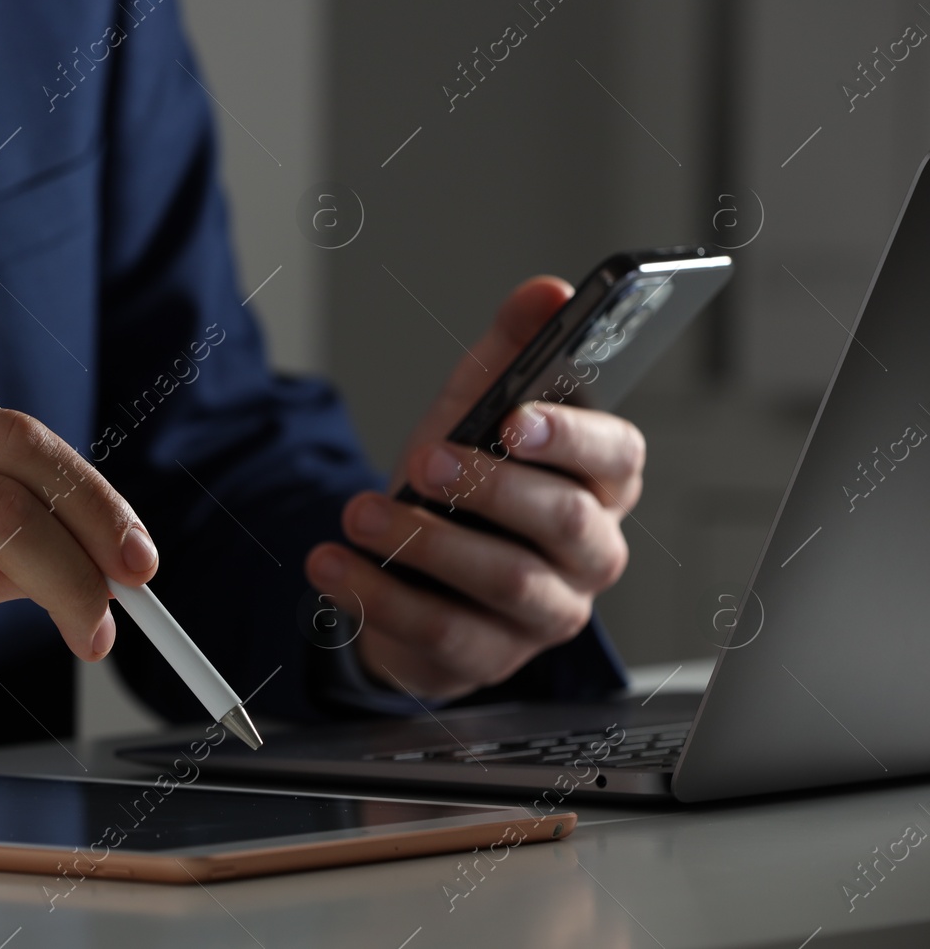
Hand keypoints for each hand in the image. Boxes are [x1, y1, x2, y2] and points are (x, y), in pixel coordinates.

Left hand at [305, 276, 645, 699]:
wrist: (413, 572)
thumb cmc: (462, 487)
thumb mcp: (477, 410)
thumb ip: (513, 349)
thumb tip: (548, 291)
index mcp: (600, 484)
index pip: (617, 456)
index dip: (570, 437)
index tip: (513, 419)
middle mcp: (590, 554)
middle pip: (564, 524)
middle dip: (490, 489)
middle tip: (425, 461)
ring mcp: (546, 615)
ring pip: (505, 584)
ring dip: (426, 544)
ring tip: (359, 513)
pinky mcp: (489, 659)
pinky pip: (443, 633)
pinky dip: (378, 597)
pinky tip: (333, 564)